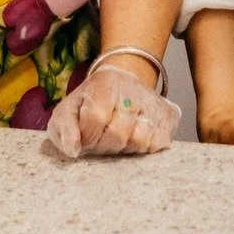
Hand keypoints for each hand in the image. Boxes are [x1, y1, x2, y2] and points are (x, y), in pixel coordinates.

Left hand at [46, 64, 179, 158]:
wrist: (120, 83)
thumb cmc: (91, 101)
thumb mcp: (69, 109)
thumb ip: (64, 129)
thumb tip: (73, 149)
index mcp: (105, 83)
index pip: (96, 118)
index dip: (88, 136)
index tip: (85, 136)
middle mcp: (133, 89)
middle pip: (118, 133)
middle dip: (105, 145)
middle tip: (101, 139)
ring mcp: (154, 102)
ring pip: (140, 140)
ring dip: (124, 147)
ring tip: (117, 137)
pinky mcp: (169, 115)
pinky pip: (157, 144)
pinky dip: (143, 148)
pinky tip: (133, 136)